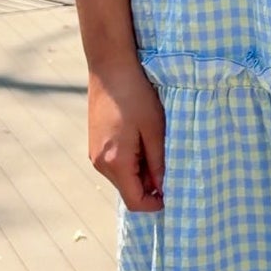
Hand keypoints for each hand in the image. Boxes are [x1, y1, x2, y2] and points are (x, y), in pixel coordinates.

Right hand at [87, 58, 165, 211]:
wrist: (110, 67)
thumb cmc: (135, 94)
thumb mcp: (155, 129)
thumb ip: (158, 162)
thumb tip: (164, 188)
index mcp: (115, 162)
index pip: (135, 201)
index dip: (156, 203)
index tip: (175, 191)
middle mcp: (100, 163)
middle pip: (129, 190)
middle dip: (151, 184)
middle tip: (170, 160)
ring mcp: (95, 154)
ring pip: (123, 176)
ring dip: (142, 170)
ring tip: (156, 144)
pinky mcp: (95, 143)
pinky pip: (116, 163)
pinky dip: (133, 159)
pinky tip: (143, 137)